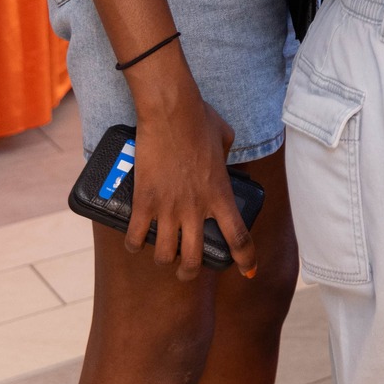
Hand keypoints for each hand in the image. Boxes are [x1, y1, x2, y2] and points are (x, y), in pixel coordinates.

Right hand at [124, 64, 255, 278]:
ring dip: (163, 259)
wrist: (170, 111)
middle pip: (194, 258)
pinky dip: (134, 244)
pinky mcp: (143, 201)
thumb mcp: (226, 139)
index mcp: (221, 195)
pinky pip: (135, 236)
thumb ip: (228, 156)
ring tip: (163, 255)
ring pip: (164, 254)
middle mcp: (196, 208)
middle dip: (190, 271)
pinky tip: (135, 242)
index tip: (249, 271)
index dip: (246, 260)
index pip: (239, 238)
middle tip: (187, 270)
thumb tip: (225, 160)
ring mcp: (168, 207)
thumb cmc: (200, 119)